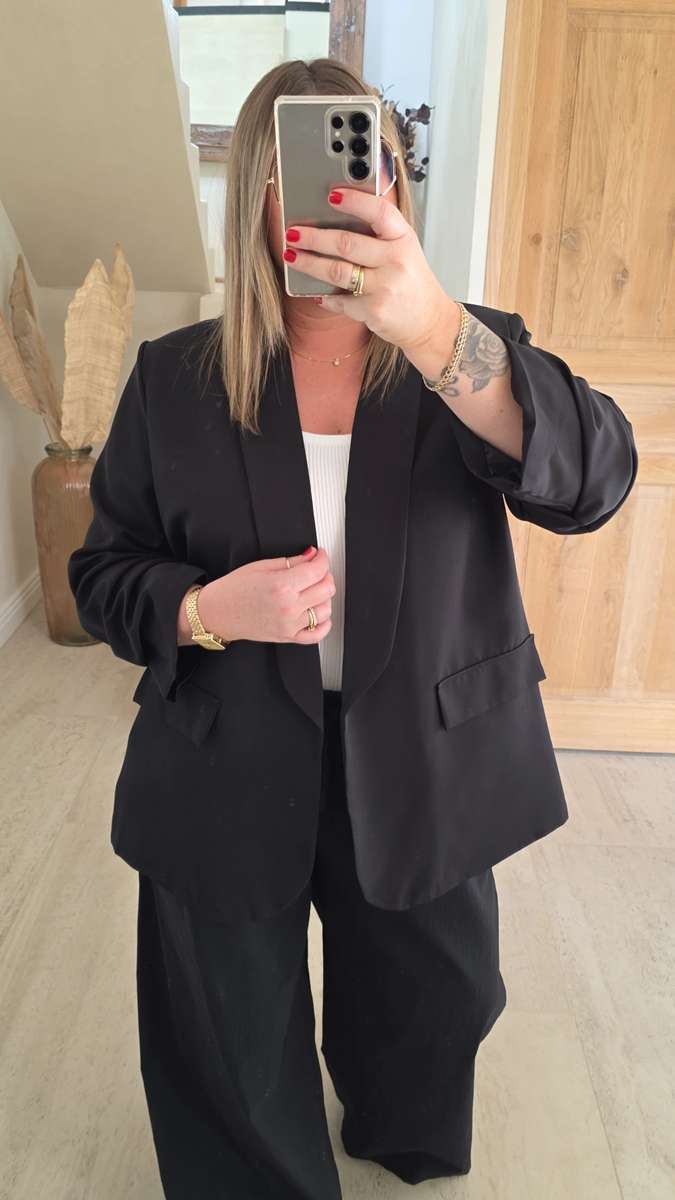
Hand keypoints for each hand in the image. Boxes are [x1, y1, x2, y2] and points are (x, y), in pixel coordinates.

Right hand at [195, 547, 335, 644]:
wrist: (218, 612)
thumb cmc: (234, 590)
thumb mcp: (262, 566)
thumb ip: (292, 561)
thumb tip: (311, 556)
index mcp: (281, 586)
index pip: (318, 570)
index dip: (323, 558)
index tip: (320, 555)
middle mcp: (288, 607)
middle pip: (327, 588)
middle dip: (325, 574)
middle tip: (316, 569)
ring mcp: (290, 624)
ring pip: (326, 609)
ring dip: (324, 596)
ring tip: (312, 589)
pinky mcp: (288, 637)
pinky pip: (318, 634)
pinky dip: (324, 623)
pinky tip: (317, 612)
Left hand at [282, 187, 458, 355]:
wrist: (429, 322)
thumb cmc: (412, 284)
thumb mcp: (405, 250)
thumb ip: (380, 234)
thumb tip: (338, 217)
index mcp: (403, 239)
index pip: (379, 212)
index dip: (354, 201)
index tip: (331, 195)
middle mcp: (395, 261)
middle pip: (346, 243)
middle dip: (314, 237)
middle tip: (293, 233)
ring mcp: (384, 287)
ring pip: (337, 271)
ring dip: (309, 263)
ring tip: (292, 256)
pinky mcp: (374, 311)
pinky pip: (341, 301)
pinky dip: (327, 298)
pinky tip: (319, 294)